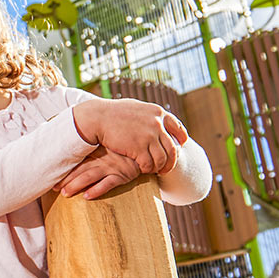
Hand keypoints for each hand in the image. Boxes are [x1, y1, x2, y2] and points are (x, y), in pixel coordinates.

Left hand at [56, 148, 141, 198]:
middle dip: (66, 179)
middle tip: (54, 187)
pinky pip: (107, 184)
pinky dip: (97, 190)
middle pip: (80, 169)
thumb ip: (94, 148)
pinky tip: (87, 196)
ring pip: (90, 177)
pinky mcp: (121, 176)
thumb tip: (74, 150)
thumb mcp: (109, 145)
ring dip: (76, 185)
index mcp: (97, 151)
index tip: (52, 175)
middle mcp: (102, 159)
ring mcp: (112, 167)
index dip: (65, 168)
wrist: (146, 150)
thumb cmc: (124, 149)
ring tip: (65, 193)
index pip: (78, 160)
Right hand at [72, 98, 187, 174]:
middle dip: (171, 162)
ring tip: (152, 170)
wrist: (98, 117)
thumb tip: (159, 119)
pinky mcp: (138, 148)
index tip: (178, 148)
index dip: (180, 141)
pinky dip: (147, 169)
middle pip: (172, 149)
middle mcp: (157, 124)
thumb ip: (150, 115)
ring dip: (158, 167)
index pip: (179, 129)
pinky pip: (149, 164)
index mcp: (158, 112)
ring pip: (162, 159)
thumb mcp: (137, 107)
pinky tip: (142, 169)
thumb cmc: (114, 112)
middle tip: (165, 168)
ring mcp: (149, 136)